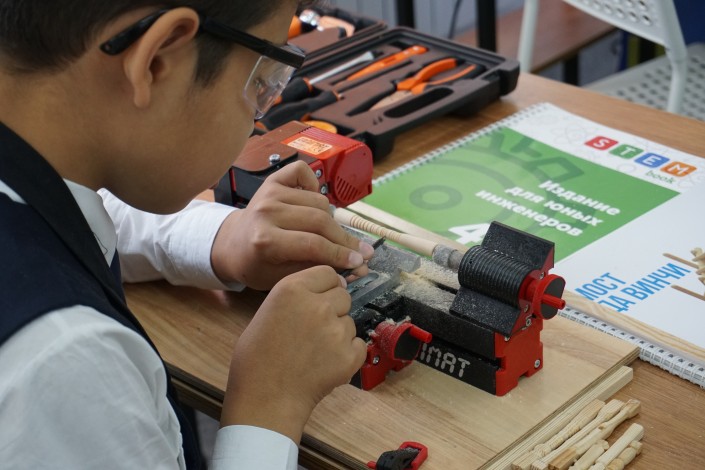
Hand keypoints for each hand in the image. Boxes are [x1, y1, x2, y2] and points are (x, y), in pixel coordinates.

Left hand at [211, 161, 373, 289]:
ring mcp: (270, 193)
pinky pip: (303, 172)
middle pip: (320, 221)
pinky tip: (314, 203)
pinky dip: (314, 184)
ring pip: (319, 201)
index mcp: (265, 241)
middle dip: (344, 239)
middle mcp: (267, 212)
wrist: (232, 245)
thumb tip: (360, 266)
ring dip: (331, 219)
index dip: (340, 254)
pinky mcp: (272, 180)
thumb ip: (321, 269)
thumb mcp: (285, 278)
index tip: (360, 262)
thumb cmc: (259, 266)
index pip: (313, 245)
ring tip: (332, 234)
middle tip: (359, 252)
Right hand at [220, 266, 366, 442]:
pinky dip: (347, 354)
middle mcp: (318, 305)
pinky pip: (357, 345)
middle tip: (314, 329)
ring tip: (314, 351)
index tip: (319, 298)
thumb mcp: (268, 311)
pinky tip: (325, 363)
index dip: (325, 286)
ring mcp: (337, 330)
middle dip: (334, 309)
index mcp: (293, 289)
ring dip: (338, 333)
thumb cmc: (258, 358)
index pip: (328, 273)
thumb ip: (296, 296)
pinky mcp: (350, 354)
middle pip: (343, 295)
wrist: (265, 397)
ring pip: (349, 322)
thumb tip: (324, 291)